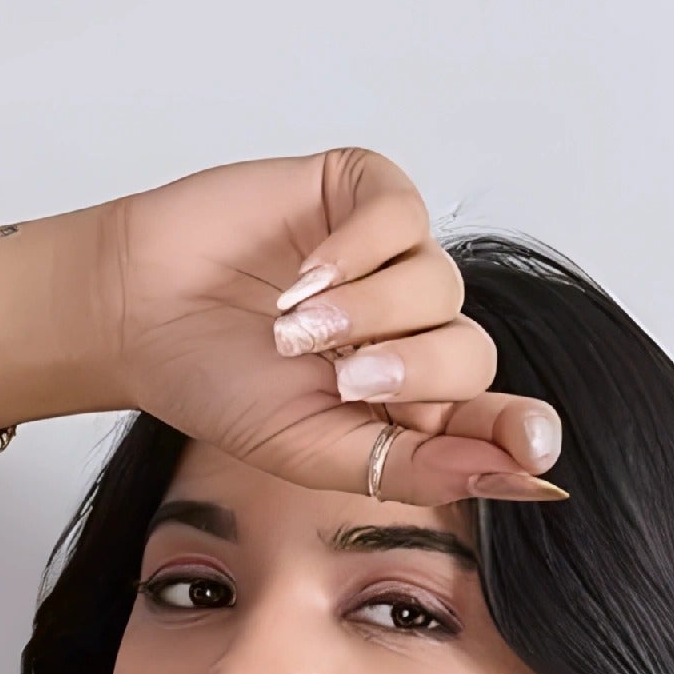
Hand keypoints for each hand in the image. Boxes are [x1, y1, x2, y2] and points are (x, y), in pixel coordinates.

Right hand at [97, 149, 565, 507]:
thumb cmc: (220, 387)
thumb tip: (522, 479)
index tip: (533, 444)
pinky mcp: (364, 194)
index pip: (493, 418)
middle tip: (343, 378)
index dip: (518, 430)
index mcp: (411, 407)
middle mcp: (413, 332)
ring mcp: (393, 261)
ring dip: (367, 310)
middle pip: (470, 352)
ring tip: (293, 328)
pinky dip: (356, 249)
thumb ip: (416, 469)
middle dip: (412, 369)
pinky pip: (401, 216)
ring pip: (439, 283)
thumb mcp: (317, 452)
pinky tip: (303, 274)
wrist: (140, 315)